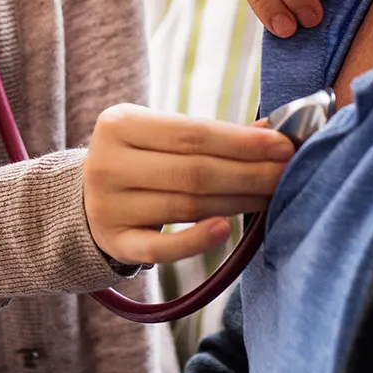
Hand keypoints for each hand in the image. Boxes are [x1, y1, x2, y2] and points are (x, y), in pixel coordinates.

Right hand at [83, 103, 294, 265]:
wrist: (84, 199)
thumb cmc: (138, 161)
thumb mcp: (159, 136)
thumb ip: (210, 135)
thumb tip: (274, 133)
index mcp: (119, 124)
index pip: (191, 133)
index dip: (241, 141)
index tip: (284, 145)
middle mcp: (107, 164)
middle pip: (192, 171)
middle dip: (248, 172)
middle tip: (288, 174)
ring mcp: (108, 207)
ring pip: (185, 206)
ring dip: (237, 202)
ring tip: (271, 197)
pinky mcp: (115, 243)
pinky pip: (161, 249)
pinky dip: (195, 240)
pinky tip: (225, 230)